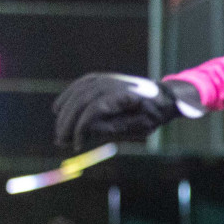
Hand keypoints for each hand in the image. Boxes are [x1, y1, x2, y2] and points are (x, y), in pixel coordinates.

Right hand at [52, 73, 204, 150]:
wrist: (165, 96)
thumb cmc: (154, 115)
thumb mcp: (139, 127)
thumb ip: (114, 127)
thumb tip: (84, 130)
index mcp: (124, 95)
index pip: (93, 110)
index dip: (81, 128)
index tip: (76, 145)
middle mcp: (113, 83)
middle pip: (81, 100)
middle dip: (68, 122)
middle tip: (61, 141)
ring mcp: (106, 78)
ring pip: (78, 92)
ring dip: (64, 111)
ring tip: (59, 131)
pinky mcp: (102, 77)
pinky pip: (80, 85)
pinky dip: (67, 96)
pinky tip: (58, 109)